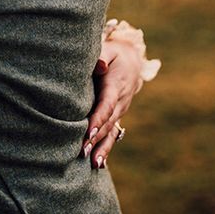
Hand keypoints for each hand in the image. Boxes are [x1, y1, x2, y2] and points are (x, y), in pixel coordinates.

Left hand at [83, 20, 145, 167]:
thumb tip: (99, 65)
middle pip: (107, 123)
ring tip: (93, 163)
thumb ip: (103, 56)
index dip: (97, 119)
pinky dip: (107, 148)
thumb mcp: (109, 50)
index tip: (87, 132)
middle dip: (95, 138)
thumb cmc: (113, 53)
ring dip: (102, 147)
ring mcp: (120, 111)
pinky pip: (113, 134)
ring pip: (111, 131)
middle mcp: (120, 102)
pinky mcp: (117, 115)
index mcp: (115, 86)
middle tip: (82, 151)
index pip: (106, 105)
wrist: (132, 60)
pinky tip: (99, 164)